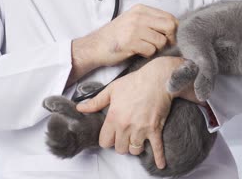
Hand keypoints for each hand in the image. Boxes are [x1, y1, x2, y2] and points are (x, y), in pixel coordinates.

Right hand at [67, 5, 177, 85]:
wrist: (95, 46)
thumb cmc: (116, 36)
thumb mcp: (133, 21)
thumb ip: (151, 21)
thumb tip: (174, 30)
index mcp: (141, 9)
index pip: (170, 17)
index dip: (173, 30)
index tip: (168, 38)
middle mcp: (139, 16)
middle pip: (170, 26)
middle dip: (170, 39)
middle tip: (162, 46)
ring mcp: (134, 29)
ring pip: (161, 41)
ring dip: (156, 49)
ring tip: (145, 48)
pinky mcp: (130, 42)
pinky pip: (151, 50)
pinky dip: (147, 54)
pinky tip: (138, 52)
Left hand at [76, 57, 200, 168]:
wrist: (158, 78)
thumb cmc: (135, 81)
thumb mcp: (112, 89)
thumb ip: (96, 102)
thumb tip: (80, 108)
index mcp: (114, 117)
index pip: (105, 141)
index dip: (108, 140)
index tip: (112, 135)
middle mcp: (126, 126)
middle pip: (119, 148)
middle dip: (121, 144)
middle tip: (125, 137)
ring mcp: (141, 129)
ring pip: (134, 150)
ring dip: (135, 147)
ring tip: (137, 140)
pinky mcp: (155, 129)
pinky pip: (157, 148)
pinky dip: (159, 158)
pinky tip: (161, 164)